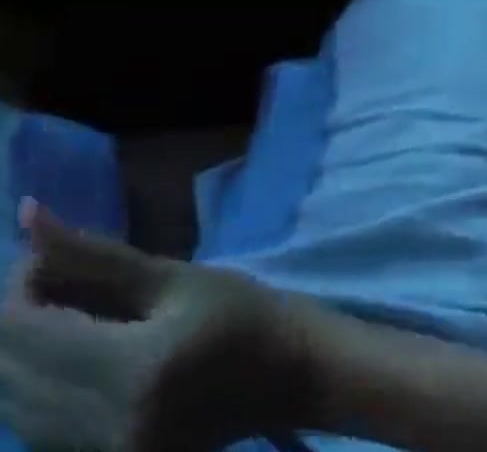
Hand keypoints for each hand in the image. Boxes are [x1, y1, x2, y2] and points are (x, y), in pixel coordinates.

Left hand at [0, 198, 332, 450]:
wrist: (296, 377)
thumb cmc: (246, 316)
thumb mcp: (173, 277)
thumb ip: (93, 254)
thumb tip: (28, 216)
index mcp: (134, 372)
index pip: (20, 329)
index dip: (22, 284)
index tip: (57, 260)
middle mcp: (111, 426)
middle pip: (8, 371)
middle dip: (21, 319)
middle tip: (63, 287)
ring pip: (16, 407)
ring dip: (25, 357)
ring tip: (70, 323)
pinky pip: (43, 430)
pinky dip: (40, 391)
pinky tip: (71, 361)